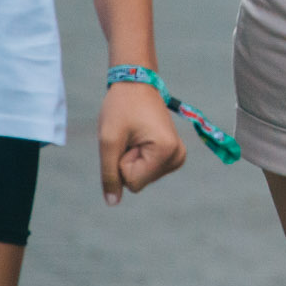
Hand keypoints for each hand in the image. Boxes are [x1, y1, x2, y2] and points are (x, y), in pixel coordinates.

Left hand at [99, 79, 186, 202]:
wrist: (135, 83)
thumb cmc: (121, 108)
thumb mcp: (108, 141)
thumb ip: (109, 174)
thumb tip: (112, 203)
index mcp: (167, 151)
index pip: (133, 183)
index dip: (121, 162)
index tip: (126, 138)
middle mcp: (178, 156)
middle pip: (139, 182)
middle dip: (127, 162)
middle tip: (129, 135)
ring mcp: (178, 156)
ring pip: (142, 178)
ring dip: (132, 159)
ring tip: (134, 135)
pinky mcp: (173, 155)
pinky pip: (147, 172)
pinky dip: (138, 158)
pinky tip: (140, 138)